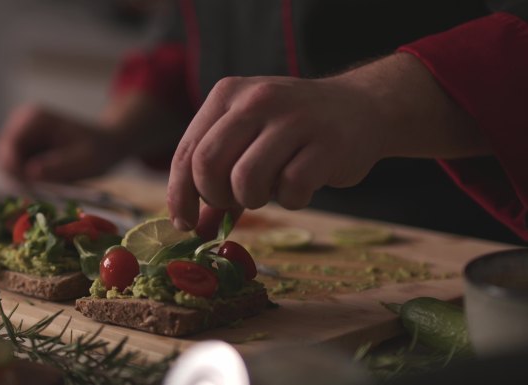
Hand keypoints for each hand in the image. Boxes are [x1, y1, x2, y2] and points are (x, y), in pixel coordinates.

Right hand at [0, 105, 124, 181]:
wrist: (108, 146)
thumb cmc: (99, 150)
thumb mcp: (85, 160)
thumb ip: (59, 166)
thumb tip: (31, 173)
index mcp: (34, 118)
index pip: (8, 147)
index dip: (14, 171)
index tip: (29, 191)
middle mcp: (21, 124)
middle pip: (3, 158)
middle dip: (18, 179)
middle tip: (39, 196)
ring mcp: (21, 137)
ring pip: (8, 168)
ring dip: (24, 183)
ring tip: (48, 192)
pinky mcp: (24, 151)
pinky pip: (17, 172)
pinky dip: (29, 183)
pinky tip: (47, 188)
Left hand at [168, 75, 384, 229]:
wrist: (362, 108)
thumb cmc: (294, 129)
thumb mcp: (249, 140)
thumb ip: (218, 180)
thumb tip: (193, 230)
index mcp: (228, 94)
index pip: (187, 152)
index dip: (179, 195)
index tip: (184, 223)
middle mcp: (257, 99)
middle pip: (207, 166)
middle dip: (214, 197)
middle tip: (234, 200)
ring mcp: (294, 118)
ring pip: (246, 180)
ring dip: (254, 199)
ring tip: (271, 188)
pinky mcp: (327, 143)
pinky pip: (291, 189)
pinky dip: (292, 199)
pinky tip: (301, 185)